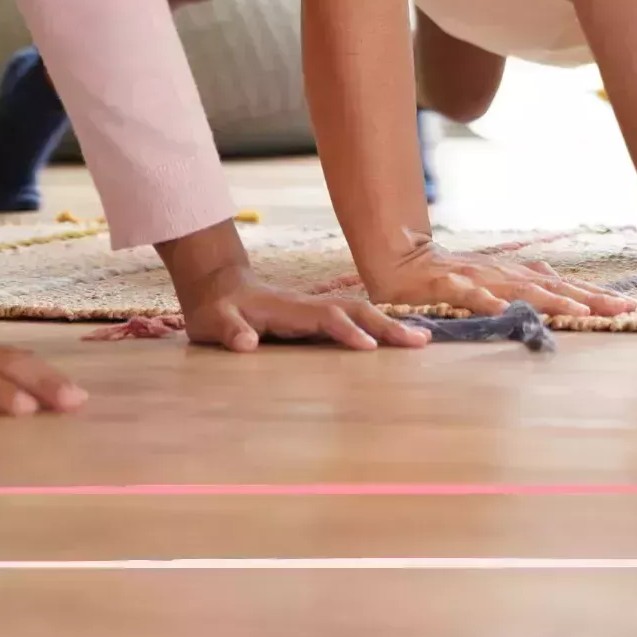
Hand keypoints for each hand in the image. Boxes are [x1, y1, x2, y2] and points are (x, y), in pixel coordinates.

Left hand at [174, 268, 432, 352]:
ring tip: (421, 340)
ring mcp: (315, 311)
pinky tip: (396, 339)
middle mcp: (309, 306)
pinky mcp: (317, 319)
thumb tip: (248, 343)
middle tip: (420, 342)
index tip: (370, 348)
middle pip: (356, 309)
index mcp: (289, 309)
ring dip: (389, 325)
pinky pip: (354, 320)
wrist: (220, 288)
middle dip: (387, 325)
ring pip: (360, 312)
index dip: (347, 331)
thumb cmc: (217, 309)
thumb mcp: (214, 321)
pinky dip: (378, 327)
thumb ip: (230, 330)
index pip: (326, 318)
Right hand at [363, 244, 635, 320]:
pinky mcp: (447, 284)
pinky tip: (503, 313)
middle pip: (552, 287)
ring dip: (551, 300)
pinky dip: (487, 303)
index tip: (627, 305)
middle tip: (623, 309)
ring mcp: (477, 278)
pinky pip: (469, 295)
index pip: (562, 285)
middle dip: (588, 298)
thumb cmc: (450, 274)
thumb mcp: (493, 279)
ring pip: (519, 290)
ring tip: (580, 312)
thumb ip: (523, 281)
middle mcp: (503, 274)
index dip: (594, 295)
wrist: (400, 258)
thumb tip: (554, 280)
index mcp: (515, 275)